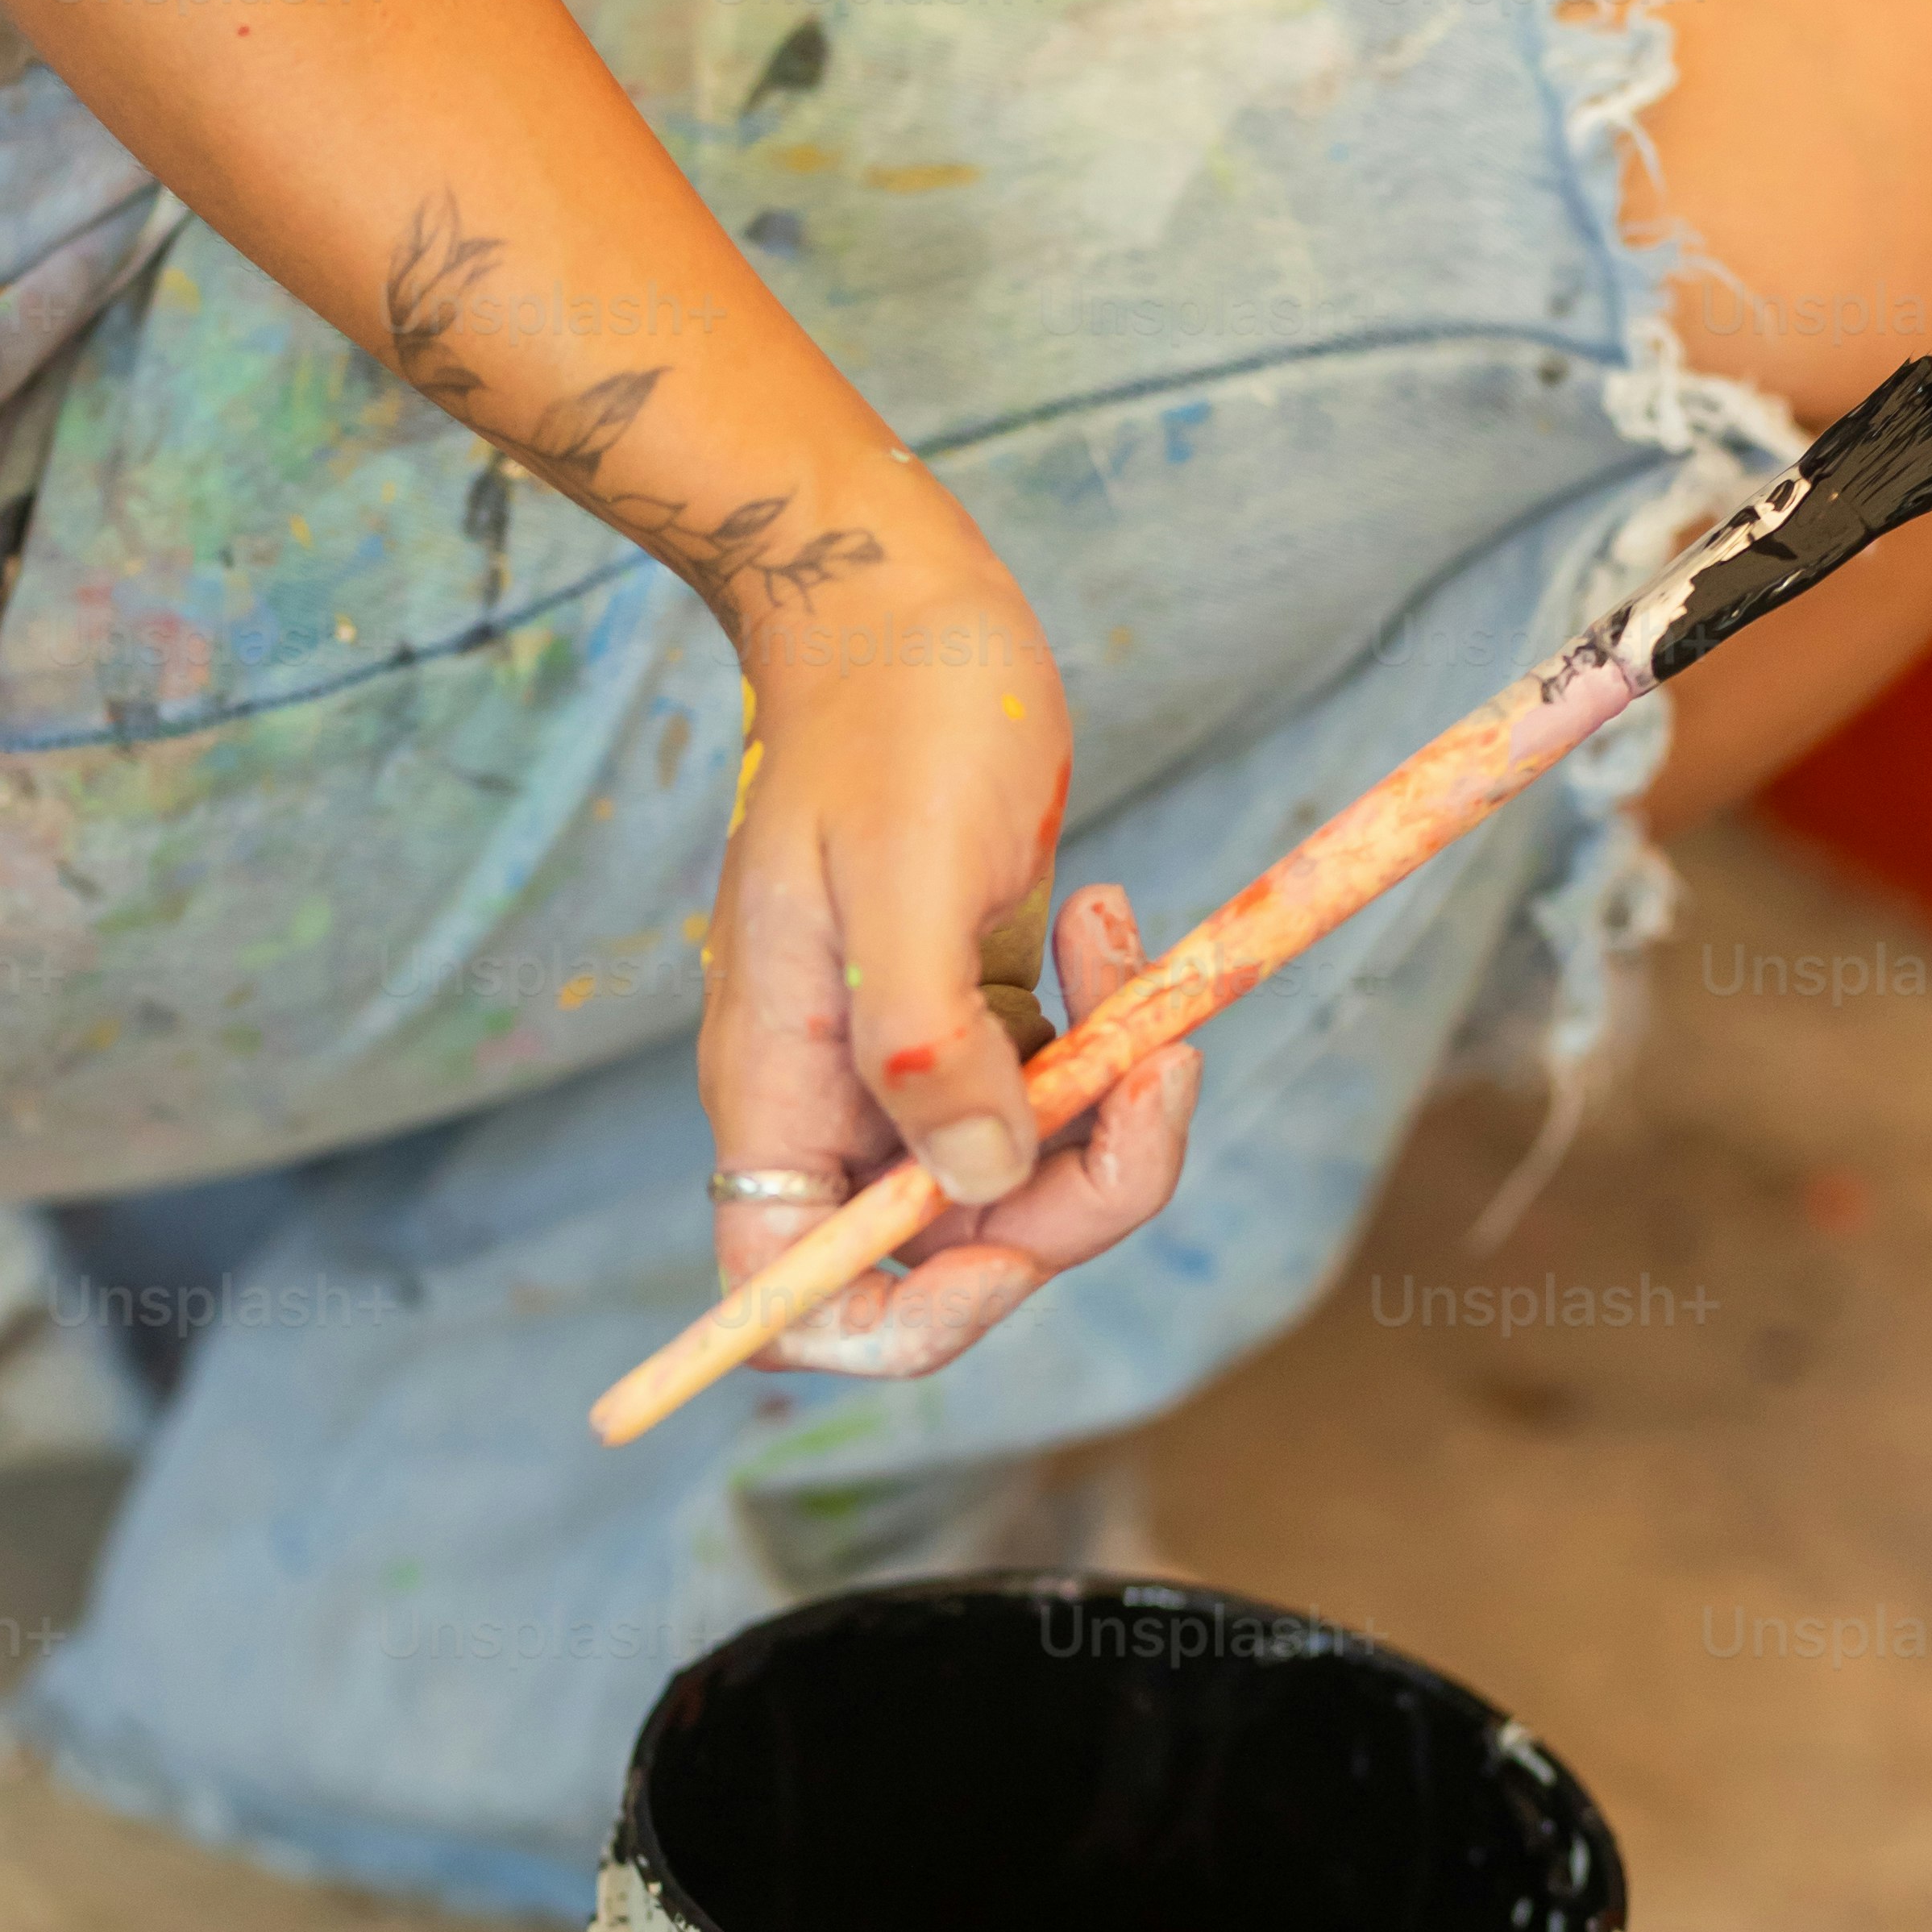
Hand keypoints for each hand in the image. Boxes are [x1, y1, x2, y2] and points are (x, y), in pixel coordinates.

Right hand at [696, 542, 1200, 1379]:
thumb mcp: (904, 876)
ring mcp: (914, 1062)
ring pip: (1028, 1180)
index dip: (900, 1324)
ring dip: (1113, 1105)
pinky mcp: (980, 1015)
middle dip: (1074, 1191)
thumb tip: (980, 1179)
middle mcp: (839, 1100)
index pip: (792, 1297)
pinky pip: (1058, 1094)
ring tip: (1127, 958)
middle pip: (954, 1252)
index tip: (1008, 1254)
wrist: (900, 607)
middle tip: (1150, 1064)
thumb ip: (929, 1045)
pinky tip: (1103, 920)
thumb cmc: (888, 721)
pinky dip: (1109, 1033)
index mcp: (781, 1091)